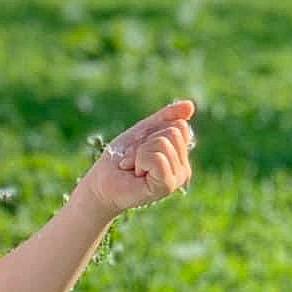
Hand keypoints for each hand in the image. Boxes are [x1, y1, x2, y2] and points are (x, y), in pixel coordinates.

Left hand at [77, 100, 195, 217]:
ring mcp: (177, 178)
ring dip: (139, 152)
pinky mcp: (167, 186)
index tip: (140, 147)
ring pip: (163, 143)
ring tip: (133, 166)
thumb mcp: (143, 132)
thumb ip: (165, 118)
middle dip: (146, 141)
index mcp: (180, 155)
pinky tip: (135, 173)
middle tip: (135, 159)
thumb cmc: (120, 158)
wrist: (100, 183)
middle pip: (173, 132)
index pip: (179, 125)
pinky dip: (139, 160)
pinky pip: (157, 158)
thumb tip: (190, 105)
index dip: (154, 131)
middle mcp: (184, 168)